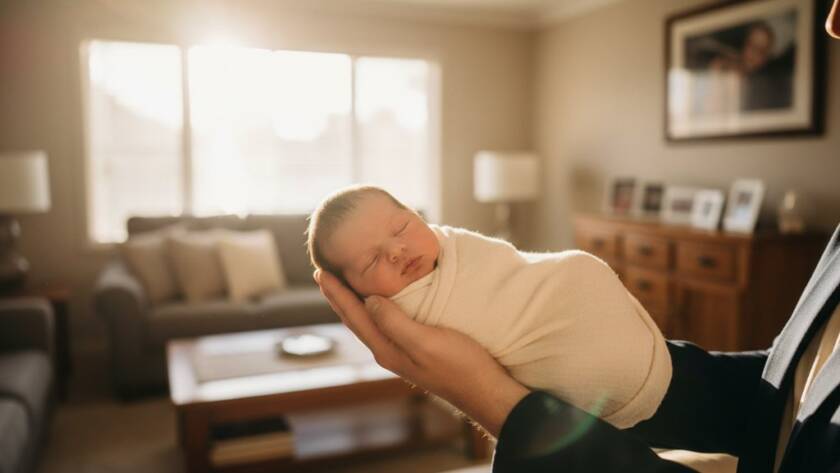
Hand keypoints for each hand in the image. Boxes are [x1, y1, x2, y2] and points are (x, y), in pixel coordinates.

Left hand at [315, 269, 528, 436]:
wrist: (484, 391)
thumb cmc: (460, 365)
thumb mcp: (426, 341)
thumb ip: (395, 322)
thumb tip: (368, 301)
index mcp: (386, 349)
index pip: (354, 316)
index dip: (336, 293)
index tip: (320, 271)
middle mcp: (388, 351)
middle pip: (356, 319)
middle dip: (339, 296)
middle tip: (323, 272)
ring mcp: (401, 352)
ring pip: (368, 323)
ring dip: (354, 302)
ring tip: (343, 284)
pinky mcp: (414, 350)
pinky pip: (384, 324)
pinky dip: (373, 309)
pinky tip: (379, 303)